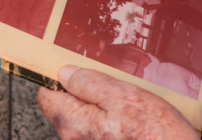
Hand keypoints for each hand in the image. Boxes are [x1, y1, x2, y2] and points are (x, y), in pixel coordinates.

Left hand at [38, 66, 199, 139]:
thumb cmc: (155, 132)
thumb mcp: (124, 96)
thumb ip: (89, 83)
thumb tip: (65, 73)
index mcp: (74, 123)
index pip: (47, 95)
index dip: (61, 79)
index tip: (77, 69)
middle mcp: (74, 139)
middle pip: (67, 106)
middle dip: (87, 91)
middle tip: (115, 85)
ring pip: (86, 116)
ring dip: (103, 105)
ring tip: (129, 102)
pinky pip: (98, 127)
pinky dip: (111, 118)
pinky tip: (132, 116)